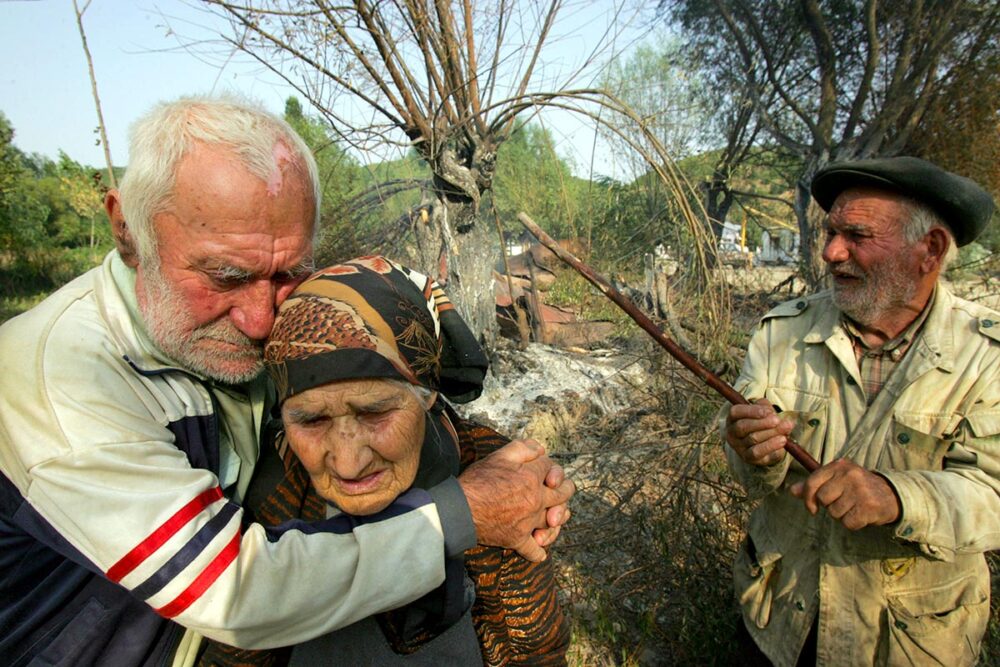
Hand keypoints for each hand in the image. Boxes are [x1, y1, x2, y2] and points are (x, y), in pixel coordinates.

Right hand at [458, 439, 573, 561]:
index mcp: (532, 478)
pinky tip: (540, 550)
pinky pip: (534, 550)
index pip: (551, 468)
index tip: (542, 468)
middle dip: (566, 489)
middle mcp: (535, 500)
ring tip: (556, 517)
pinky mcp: (517, 539)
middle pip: (563, 494)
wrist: (459, 510)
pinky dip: (538, 552)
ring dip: (558, 519)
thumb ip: (523, 448)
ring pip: (554, 522)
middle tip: (562, 489)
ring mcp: (528, 522)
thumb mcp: (498, 456)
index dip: (548, 466)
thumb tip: (541, 450)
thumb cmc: (477, 481)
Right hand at [725, 399, 794, 465]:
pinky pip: (757, 452)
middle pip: (743, 426)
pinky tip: (782, 440)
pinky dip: (771, 445)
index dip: (751, 411)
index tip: (768, 411)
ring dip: (770, 433)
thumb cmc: (761, 423)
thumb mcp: (762, 412)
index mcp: (733, 418)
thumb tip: (772, 412)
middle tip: (777, 420)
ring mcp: (738, 446)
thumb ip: (766, 408)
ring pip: (752, 439)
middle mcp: (732, 433)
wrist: (765, 444)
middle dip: (762, 423)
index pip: (736, 412)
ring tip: (786, 428)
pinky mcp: (747, 457)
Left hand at [789, 459, 900, 529]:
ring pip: (834, 513)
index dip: (808, 497)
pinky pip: (847, 523)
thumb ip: (814, 484)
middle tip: (844, 503)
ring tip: (854, 507)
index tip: (812, 507)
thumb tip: (792, 491)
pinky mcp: (868, 507)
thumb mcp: (837, 480)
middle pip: (822, 499)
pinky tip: (861, 515)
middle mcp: (849, 475)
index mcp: (839, 466)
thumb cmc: (858, 488)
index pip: (812, 482)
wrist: (891, 496)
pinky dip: (852, 523)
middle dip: (829, 506)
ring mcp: (860, 491)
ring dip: (842, 515)